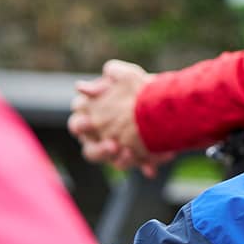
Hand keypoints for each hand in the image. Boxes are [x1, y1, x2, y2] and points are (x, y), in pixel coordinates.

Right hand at [66, 60, 171, 176]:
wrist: (165, 102)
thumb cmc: (139, 87)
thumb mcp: (129, 76)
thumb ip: (111, 76)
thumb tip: (81, 86)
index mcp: (89, 118)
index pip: (77, 124)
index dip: (81, 125)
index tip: (89, 122)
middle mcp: (98, 138)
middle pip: (90, 151)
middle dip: (99, 150)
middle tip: (112, 145)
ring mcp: (115, 150)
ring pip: (113, 162)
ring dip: (120, 160)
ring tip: (130, 153)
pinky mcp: (134, 157)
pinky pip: (135, 165)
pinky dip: (142, 165)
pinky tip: (150, 168)